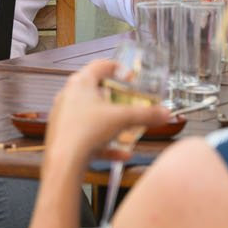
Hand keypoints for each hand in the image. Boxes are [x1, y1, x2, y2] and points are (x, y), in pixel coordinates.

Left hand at [44, 58, 178, 166]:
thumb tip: (165, 113)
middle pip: (95, 90)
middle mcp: (68, 96)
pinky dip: (104, 143)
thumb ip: (146, 115)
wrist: (63, 161)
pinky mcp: (63, 136)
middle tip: (129, 103)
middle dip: (115, 98)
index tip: (130, 77)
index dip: (118, 68)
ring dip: (110, 123)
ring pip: (91, 115)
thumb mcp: (123, 119)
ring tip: (127, 130)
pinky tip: (122, 154)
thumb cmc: (85, 131)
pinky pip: (87, 136)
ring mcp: (64, 116)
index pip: (100, 66)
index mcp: (80, 83)